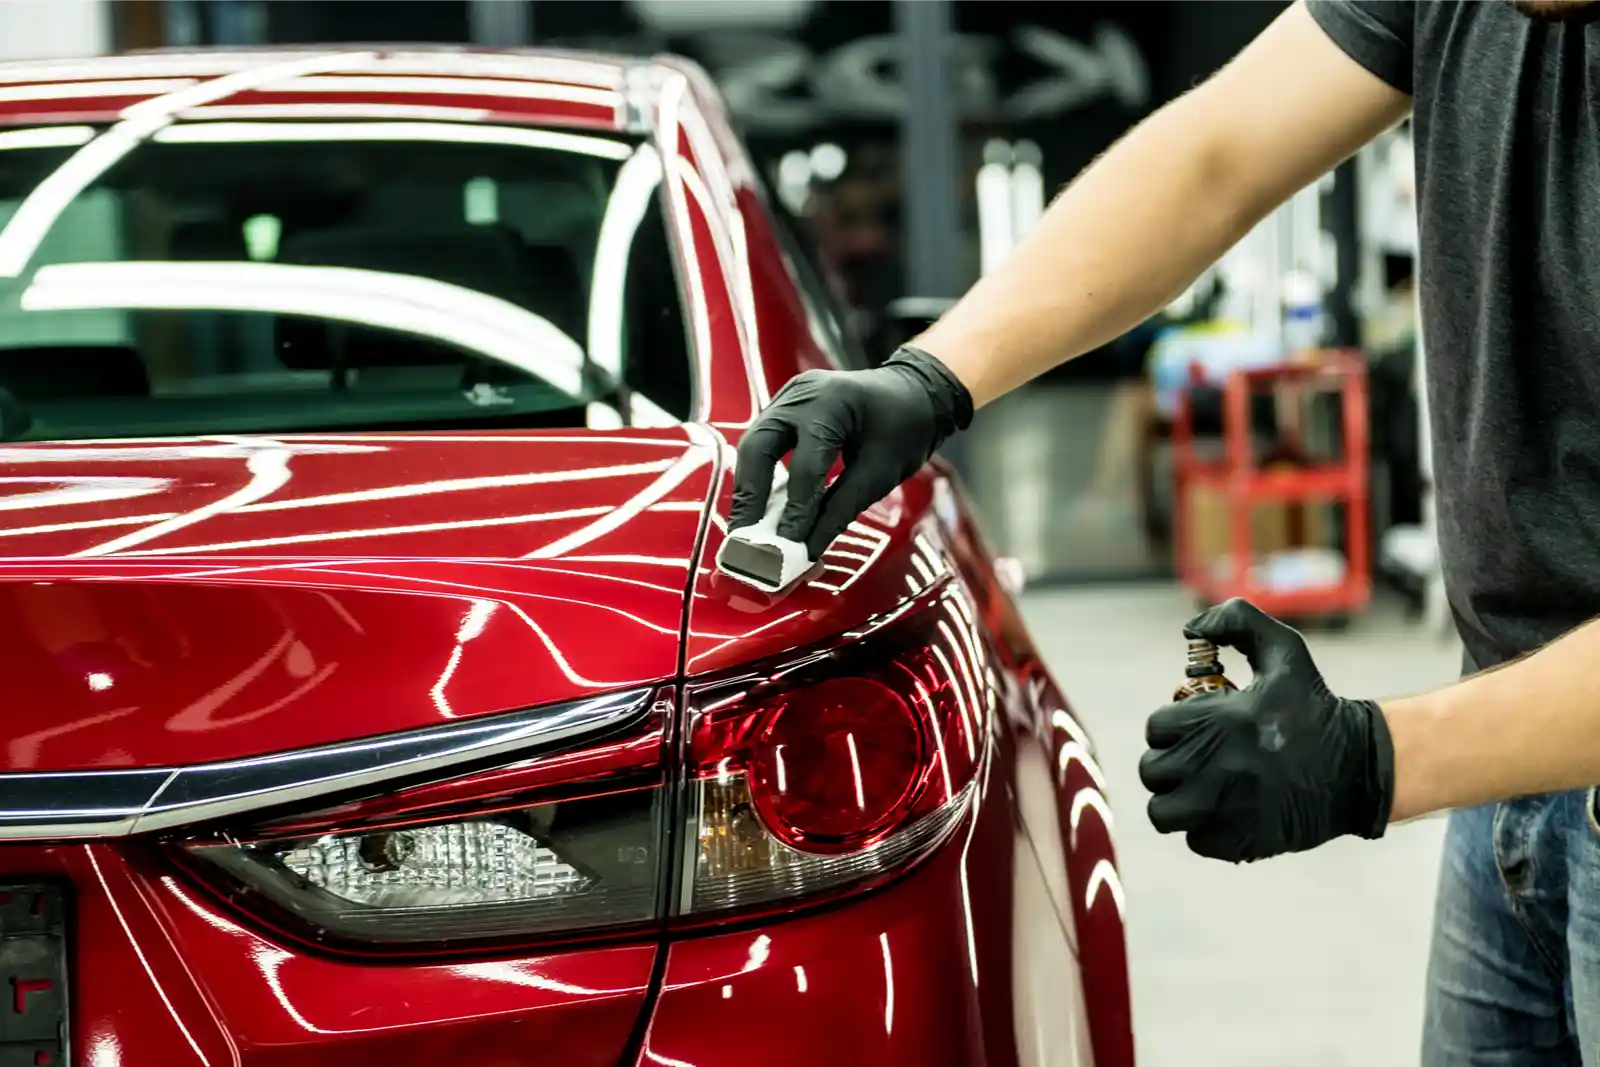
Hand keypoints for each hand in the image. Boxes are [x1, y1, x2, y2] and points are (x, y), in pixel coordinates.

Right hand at [730, 345, 973, 557]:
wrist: (914, 393)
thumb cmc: (906, 429)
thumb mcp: (880, 474)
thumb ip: (839, 511)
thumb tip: (808, 551)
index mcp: (833, 403)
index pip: (805, 464)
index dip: (795, 509)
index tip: (787, 548)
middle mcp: (801, 395)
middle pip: (758, 446)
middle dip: (750, 496)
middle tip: (745, 536)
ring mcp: (788, 398)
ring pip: (753, 445)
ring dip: (749, 488)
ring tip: (746, 528)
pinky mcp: (784, 408)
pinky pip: (763, 443)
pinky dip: (759, 476)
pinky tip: (759, 506)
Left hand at [1138, 599, 1394, 862]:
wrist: (1358, 769)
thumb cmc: (1314, 708)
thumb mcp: (1285, 651)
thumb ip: (1237, 621)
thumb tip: (1191, 629)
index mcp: (1220, 721)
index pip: (1156, 727)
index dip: (1173, 724)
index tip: (1197, 726)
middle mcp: (1216, 767)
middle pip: (1152, 770)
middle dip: (1170, 760)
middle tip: (1195, 756)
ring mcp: (1226, 810)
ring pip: (1163, 812)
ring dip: (1176, 798)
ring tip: (1200, 786)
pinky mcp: (1239, 842)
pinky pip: (1193, 840)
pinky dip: (1204, 828)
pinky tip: (1229, 808)